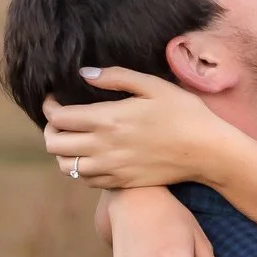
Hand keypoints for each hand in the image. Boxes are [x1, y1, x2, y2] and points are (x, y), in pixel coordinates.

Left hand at [42, 67, 233, 190]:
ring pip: (66, 167)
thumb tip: (84, 74)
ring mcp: (112, 169)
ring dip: (63, 152)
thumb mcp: (153, 85)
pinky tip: (91, 156)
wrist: (207, 152)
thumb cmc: (184, 113)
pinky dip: (80, 169)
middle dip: (51, 129)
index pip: (58, 118)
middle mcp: (104, 148)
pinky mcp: (121, 182)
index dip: (49, 107)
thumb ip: (115, 78)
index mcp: (108, 119)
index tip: (54, 99)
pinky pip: (86, 181)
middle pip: (55, 145)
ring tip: (73, 138)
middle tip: (61, 119)